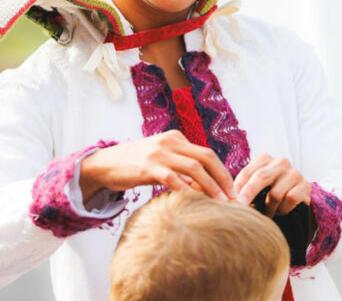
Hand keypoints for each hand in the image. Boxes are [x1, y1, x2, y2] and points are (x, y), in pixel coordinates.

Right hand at [79, 130, 235, 202]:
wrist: (106, 163)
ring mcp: (159, 152)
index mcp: (176, 138)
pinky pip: (172, 178)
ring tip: (221, 203)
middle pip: (206, 157)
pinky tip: (194, 202)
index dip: (223, 172)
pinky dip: (186, 189)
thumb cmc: (136, 164)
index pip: (207, 153)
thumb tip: (205, 185)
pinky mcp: (147, 166)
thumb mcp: (161, 158)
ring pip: (193, 167)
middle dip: (223, 178)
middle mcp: (170, 141)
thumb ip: (181, 166)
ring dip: (210, 186)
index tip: (234, 191)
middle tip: (234, 198)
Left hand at [234, 153, 310, 217]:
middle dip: (249, 193)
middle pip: (261, 177)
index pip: (248, 172)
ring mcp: (294, 173)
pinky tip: (280, 212)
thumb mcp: (257, 186)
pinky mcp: (305, 186)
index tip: (230, 200)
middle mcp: (280, 162)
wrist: (298, 201)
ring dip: (268, 208)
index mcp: (264, 159)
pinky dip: (282, 209)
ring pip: (275, 193)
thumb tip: (227, 197)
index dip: (238, 187)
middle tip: (240, 206)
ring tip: (266, 214)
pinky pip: (290, 199)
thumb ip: (243, 187)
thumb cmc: (271, 192)